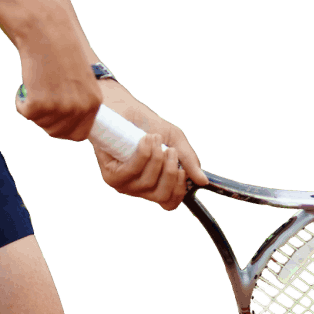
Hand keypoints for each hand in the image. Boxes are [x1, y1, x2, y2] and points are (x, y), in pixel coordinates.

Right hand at [13, 17, 101, 141]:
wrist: (45, 33)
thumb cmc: (60, 53)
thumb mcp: (81, 82)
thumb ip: (79, 104)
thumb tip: (69, 126)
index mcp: (94, 104)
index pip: (79, 135)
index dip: (63, 128)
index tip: (54, 117)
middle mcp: (79, 109)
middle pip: (56, 132)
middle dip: (45, 118)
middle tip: (42, 95)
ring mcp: (60, 108)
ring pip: (40, 123)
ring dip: (33, 107)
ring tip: (37, 84)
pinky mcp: (39, 105)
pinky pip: (25, 113)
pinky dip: (21, 101)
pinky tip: (27, 83)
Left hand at [93, 100, 208, 212]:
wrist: (125, 109)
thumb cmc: (149, 126)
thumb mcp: (175, 140)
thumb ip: (188, 159)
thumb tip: (203, 180)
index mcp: (156, 184)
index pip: (169, 203)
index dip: (179, 191)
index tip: (183, 172)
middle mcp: (140, 189)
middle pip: (161, 196)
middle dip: (170, 171)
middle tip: (171, 150)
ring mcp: (125, 184)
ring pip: (147, 182)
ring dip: (156, 157)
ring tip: (155, 137)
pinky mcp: (111, 175)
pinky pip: (132, 171)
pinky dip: (143, 154)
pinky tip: (145, 140)